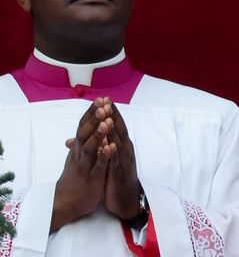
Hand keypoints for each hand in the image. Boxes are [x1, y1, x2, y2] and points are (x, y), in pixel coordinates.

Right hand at [51, 97, 114, 231]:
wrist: (65, 203)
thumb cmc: (75, 177)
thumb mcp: (76, 157)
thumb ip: (79, 144)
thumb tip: (78, 130)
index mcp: (78, 148)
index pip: (83, 126)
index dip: (91, 113)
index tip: (101, 98)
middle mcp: (79, 154)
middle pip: (85, 133)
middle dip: (94, 118)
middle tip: (103, 103)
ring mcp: (85, 165)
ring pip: (90, 147)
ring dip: (98, 134)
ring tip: (107, 121)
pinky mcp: (91, 178)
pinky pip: (97, 166)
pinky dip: (103, 156)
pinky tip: (110, 146)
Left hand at [103, 101, 142, 219]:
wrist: (126, 200)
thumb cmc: (116, 178)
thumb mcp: (106, 160)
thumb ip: (99, 147)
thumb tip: (81, 138)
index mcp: (120, 145)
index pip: (115, 125)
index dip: (110, 112)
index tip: (103, 99)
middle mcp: (125, 149)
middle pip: (119, 129)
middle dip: (113, 116)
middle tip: (108, 101)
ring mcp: (124, 160)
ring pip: (120, 142)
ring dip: (115, 130)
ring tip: (109, 118)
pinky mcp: (121, 173)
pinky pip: (117, 161)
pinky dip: (114, 152)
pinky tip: (110, 145)